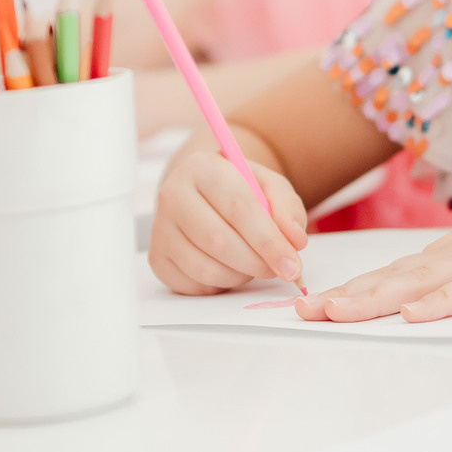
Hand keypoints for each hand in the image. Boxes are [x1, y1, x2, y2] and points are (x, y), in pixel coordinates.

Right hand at [150, 144, 308, 293]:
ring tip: (253, 263)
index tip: (292, 265)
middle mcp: (173, 194)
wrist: (205, 194)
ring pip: (206, 268)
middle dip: (257, 263)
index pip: (238, 208)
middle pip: (219, 241)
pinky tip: (229, 267)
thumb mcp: (270, 187)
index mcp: (203, 167)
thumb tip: (294, 241)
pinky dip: (221, 284)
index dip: (269, 241)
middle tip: (280, 270)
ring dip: (240, 275)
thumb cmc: (240, 190)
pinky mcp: (157, 258)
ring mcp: (160, 228)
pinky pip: (194, 284)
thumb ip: (288, 209)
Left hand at [295, 201, 451, 322]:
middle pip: (388, 280)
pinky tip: (412, 314)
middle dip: (343, 297)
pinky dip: (439, 303)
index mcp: (447, 257)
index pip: (387, 275)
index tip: (310, 304)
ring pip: (415, 285)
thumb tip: (419, 297)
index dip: (349, 290)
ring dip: (373, 299)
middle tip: (301, 311)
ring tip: (335, 313)